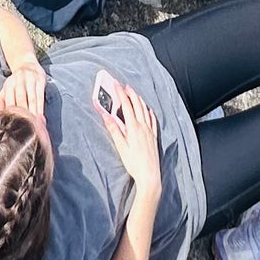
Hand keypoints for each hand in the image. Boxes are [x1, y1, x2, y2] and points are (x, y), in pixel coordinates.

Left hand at [0, 61, 46, 123]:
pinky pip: (40, 96)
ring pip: (32, 99)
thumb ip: (0, 101)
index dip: (12, 114)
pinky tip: (41, 117)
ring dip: (33, 112)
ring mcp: (30, 80)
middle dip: (24, 114)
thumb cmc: (16, 82)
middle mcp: (19, 81)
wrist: (27, 63)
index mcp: (9, 85)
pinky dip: (40, 108)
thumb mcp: (6, 89)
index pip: (10, 101)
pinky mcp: (40, 80)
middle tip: (25, 127)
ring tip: (34, 125)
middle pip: (21, 99)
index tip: (14, 126)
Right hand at [97, 80, 161, 196]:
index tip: (115, 85)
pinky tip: (148, 109)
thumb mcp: (121, 147)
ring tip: (133, 93)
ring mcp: (150, 131)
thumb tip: (106, 116)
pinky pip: (152, 119)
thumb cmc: (134, 163)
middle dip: (129, 93)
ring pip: (145, 110)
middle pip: (136, 105)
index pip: (126, 105)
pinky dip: (149, 111)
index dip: (120, 93)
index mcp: (133, 127)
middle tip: (123, 86)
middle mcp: (143, 126)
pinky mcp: (154, 136)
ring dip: (138, 99)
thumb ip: (114, 130)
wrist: (149, 175)